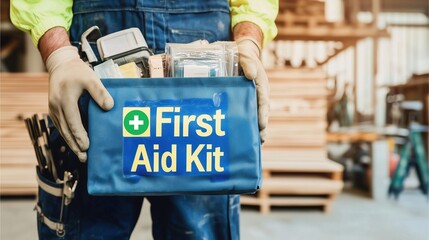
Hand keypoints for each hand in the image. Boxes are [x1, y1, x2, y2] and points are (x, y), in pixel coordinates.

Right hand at [46, 46, 113, 161]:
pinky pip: (60, 126)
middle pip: (66, 130)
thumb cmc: (78, 72)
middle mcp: (56, 106)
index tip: (86, 146)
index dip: (79, 135)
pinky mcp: (53, 110)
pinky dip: (67, 136)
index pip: (72, 121)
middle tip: (84, 158)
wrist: (61, 65)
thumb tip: (109, 107)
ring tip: (81, 155)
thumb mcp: (91, 78)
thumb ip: (100, 92)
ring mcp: (53, 109)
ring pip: (62, 130)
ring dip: (71, 144)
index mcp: (65, 99)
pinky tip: (75, 144)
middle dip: (75, 145)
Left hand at [236, 38, 269, 143]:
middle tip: (261, 139)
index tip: (261, 124)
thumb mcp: (245, 56)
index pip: (263, 101)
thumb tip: (250, 76)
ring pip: (256, 116)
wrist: (242, 55)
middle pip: (262, 112)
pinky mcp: (248, 101)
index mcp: (261, 84)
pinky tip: (245, 136)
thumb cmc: (244, 55)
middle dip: (262, 126)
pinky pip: (249, 114)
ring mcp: (254, 98)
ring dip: (256, 129)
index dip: (262, 113)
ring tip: (256, 143)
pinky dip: (249, 125)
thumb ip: (248, 64)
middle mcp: (260, 94)